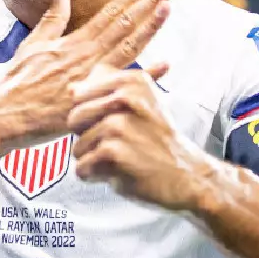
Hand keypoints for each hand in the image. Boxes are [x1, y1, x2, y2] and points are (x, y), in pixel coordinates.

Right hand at [0, 0, 174, 150]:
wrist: (6, 116)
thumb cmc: (17, 83)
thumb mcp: (32, 44)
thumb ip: (52, 18)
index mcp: (74, 42)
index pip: (110, 12)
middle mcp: (86, 56)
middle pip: (124, 24)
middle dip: (149, 2)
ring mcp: (91, 77)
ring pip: (128, 48)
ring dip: (150, 26)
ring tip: (169, 7)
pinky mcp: (91, 100)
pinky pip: (123, 85)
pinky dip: (146, 75)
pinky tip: (166, 64)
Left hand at [68, 63, 209, 210]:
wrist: (187, 174)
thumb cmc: (158, 140)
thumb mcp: (141, 104)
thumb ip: (106, 93)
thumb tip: (71, 87)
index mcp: (130, 81)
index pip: (79, 96)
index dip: (90, 115)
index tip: (114, 124)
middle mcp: (123, 98)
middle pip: (74, 120)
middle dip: (88, 138)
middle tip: (117, 145)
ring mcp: (118, 125)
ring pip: (76, 147)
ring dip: (94, 160)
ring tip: (122, 159)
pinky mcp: (113, 152)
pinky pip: (82, 168)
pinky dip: (95, 176)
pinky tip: (119, 173)